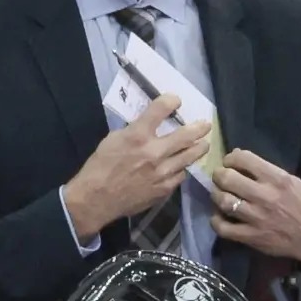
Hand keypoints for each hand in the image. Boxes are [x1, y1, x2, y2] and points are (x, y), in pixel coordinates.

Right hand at [62, 94, 211, 239]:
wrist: (95, 200)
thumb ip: (134, 131)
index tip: (175, 101)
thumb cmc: (99, 167)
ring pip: (191, 156)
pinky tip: (178, 167)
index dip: (171, 100)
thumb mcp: (112, 140)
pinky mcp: (165, 188)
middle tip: (205, 125)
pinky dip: (180, 168)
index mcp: (137, 136)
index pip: (161, 108)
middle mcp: (154, 151)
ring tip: (202, 145)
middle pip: (188, 134)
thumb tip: (149, 126)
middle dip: (200, 127)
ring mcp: (162, 172)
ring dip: (199, 148)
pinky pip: (180, 175)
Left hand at [211, 148, 300, 265]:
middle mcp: (265, 196)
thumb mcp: (293, 182)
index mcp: (278, 179)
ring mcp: (256, 217)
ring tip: (219, 194)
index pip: (244, 159)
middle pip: (227, 179)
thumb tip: (238, 156)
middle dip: (219, 175)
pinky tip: (219, 216)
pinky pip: (222, 227)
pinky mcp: (250, 236)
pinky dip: (215, 220)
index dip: (231, 158)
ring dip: (216, 195)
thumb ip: (267, 171)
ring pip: (222, 201)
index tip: (229, 162)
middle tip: (220, 177)